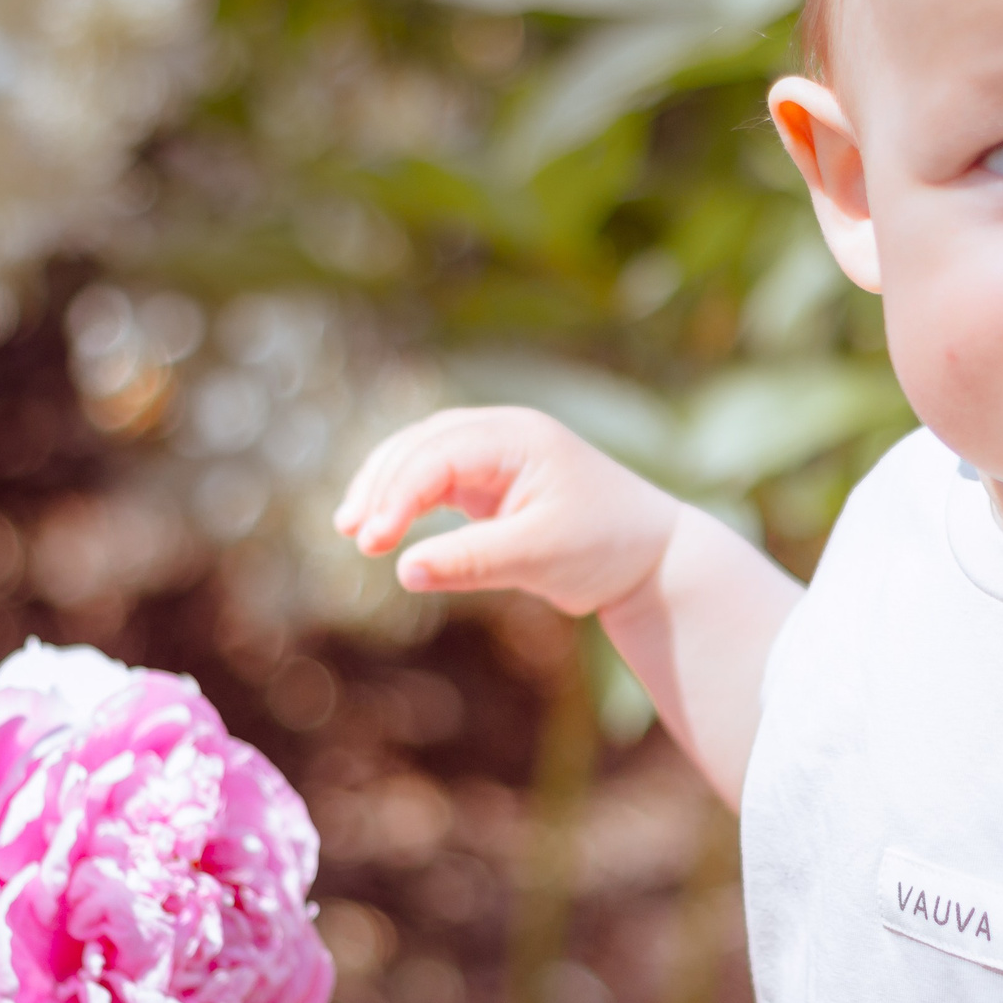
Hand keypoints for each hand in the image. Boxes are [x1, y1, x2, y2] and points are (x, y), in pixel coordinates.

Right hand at [333, 407, 679, 618]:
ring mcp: (497, 452)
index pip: (437, 455)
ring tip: (351, 528)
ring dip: (385, 486)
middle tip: (352, 535)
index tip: (372, 543)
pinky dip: (407, 498)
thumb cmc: (605, 548)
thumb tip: (403, 569)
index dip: (397, 495)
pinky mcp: (493, 479)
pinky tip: (383, 527)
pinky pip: (436, 477)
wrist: (651, 556)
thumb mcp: (539, 557)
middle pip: (420, 443)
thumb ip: (471, 562)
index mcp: (519, 437)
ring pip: (422, 455)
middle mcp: (504, 433)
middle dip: (381, 485)